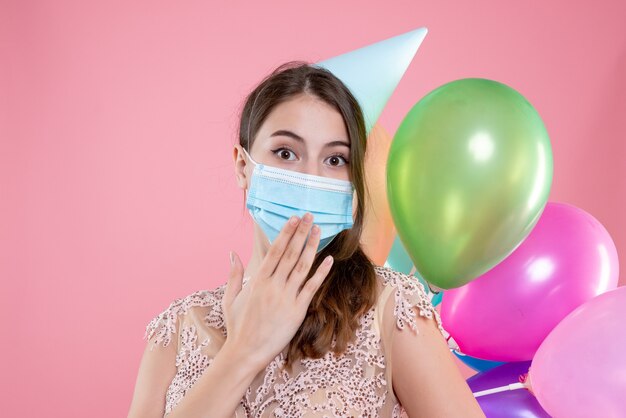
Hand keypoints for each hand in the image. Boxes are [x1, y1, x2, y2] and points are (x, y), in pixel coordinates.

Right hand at [221, 212, 332, 372]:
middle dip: (301, 233)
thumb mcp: (230, 298)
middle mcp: (273, 286)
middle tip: (310, 216)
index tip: (294, 218)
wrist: (246, 352)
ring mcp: (286, 298)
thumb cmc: (238, 326)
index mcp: (258, 280)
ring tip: (319, 230)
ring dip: (311, 247)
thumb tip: (233, 253)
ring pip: (302, 267)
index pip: (275, 250)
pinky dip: (321, 273)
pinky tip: (329, 260)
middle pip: (290, 253)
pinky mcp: (297, 311)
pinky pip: (311, 288)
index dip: (286, 233)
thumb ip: (234, 275)